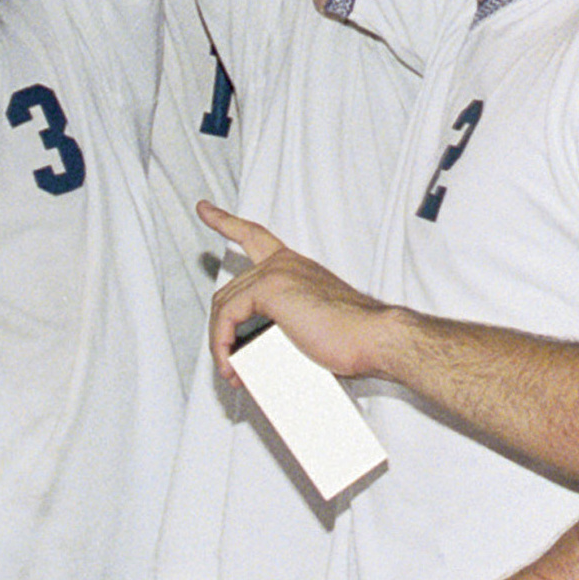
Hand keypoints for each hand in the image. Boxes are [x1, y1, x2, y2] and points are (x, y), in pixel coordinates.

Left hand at [200, 200, 396, 380]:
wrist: (373, 338)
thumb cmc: (353, 338)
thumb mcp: (313, 325)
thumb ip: (289, 326)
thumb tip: (263, 355)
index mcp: (296, 267)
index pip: (254, 236)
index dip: (225, 222)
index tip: (205, 209)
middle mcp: (284, 264)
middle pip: (230, 291)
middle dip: (221, 330)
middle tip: (228, 362)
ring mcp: (276, 273)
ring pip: (225, 305)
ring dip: (221, 343)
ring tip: (232, 370)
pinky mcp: (270, 288)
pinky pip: (228, 315)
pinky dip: (222, 344)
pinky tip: (230, 363)